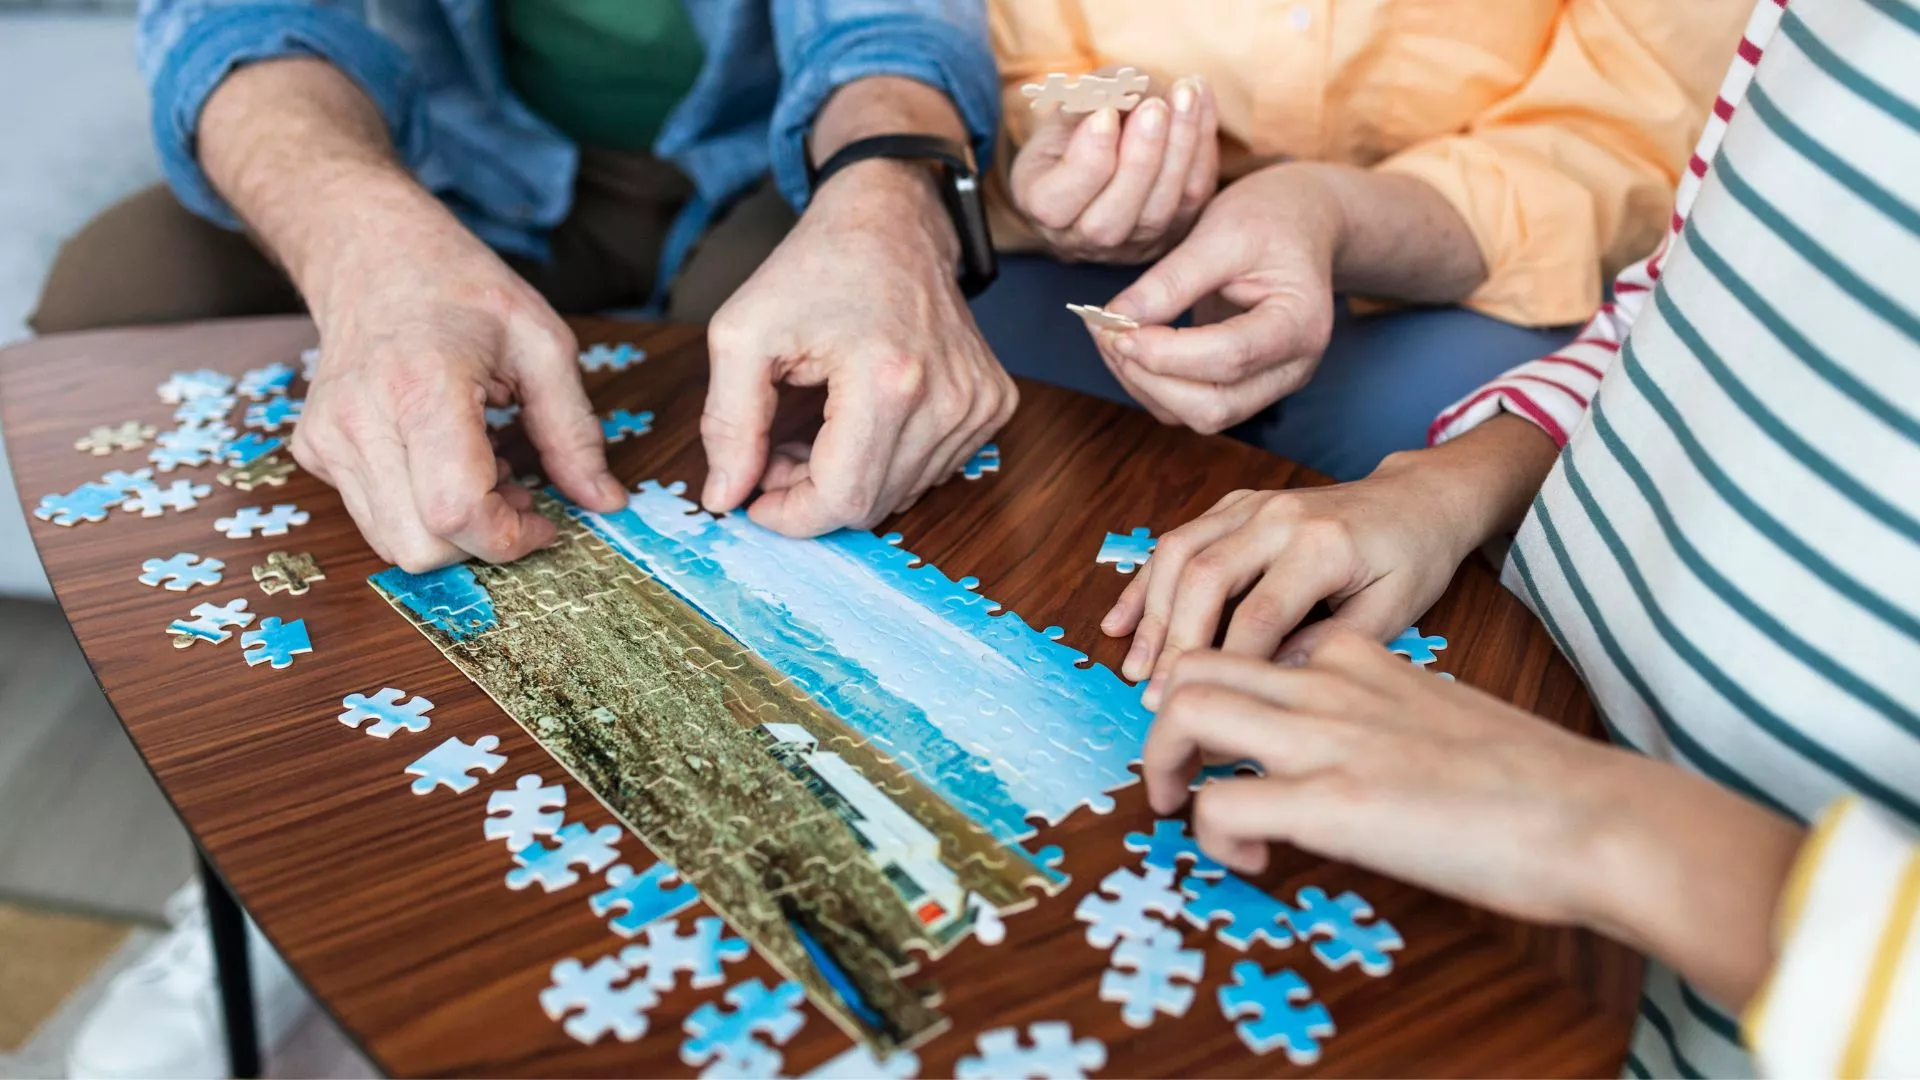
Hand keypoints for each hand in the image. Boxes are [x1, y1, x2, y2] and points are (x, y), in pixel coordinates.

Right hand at [194, 58, 625, 571]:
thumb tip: (606, 503)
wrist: (372, 252)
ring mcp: (327, 439)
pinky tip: (446, 459)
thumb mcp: (543, 345)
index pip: (457, 513)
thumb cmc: (461, 289)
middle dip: (482, 542)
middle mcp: (361, 421)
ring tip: (485, 470)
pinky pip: (374, 517)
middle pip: (422, 548)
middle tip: (518, 491)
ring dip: (452, 531)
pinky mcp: (315, 450)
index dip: (511, 538)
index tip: (547, 521)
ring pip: (394, 544)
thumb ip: (575, 432)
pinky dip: (419, 511)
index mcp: (423, 389)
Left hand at [700, 160, 1016, 535]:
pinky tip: (861, 418)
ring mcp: (978, 403)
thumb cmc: (815, 268)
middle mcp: (947, 399)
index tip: (756, 494)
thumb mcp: (742, 334)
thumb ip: (727, 423)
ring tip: (818, 426)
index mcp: (888, 381)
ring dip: (850, 477)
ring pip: (902, 493)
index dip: (791, 515)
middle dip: (813, 493)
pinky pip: (932, 469)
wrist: (890, 221)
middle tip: (777, 449)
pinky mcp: (993, 403)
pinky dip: (888, 459)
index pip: (843, 500)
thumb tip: (725, 498)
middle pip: (873, 504)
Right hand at [1010, 76, 1217, 263]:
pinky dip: (1202, 143)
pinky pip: (1193, 195)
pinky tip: (1201, 96)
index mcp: (1043, 211)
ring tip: (1185, 93)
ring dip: (1179, 149)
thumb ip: (1085, 102)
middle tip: (1154, 107)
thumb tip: (1123, 92)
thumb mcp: (1065, 110)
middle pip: (1110, 221)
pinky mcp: (1173, 232)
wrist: (1103, 152)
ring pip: (1159, 212)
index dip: (1086, 160)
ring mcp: (1132, 245)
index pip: (1056, 205)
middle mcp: (1084, 240)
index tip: (1105, 113)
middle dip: (1138, 160)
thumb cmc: (1074, 129)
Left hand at [1089, 164, 1343, 433]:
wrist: (1301, 224)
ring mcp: (1269, 384)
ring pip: (1198, 416)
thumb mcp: (1222, 231)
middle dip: (1151, 379)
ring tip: (1111, 338)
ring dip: (1145, 385)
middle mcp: (1292, 367)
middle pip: (1215, 406)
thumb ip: (1172, 279)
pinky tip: (1129, 347)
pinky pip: (1190, 407)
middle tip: (1108, 335)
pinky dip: (1151, 385)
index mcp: (1301, 324)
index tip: (1118, 329)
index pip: (1232, 357)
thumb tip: (1118, 319)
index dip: (1167, 352)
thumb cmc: (1270, 218)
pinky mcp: (1242, 387)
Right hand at [1105, 473, 1465, 707]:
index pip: (1260, 613)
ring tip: (1135, 668)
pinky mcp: (1234, 505)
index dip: (1230, 667)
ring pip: (1179, 553)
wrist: (1417, 497)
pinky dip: (1145, 583)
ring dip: (1152, 614)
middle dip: (1175, 643)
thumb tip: (1266, 680)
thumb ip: (1330, 646)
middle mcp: (1278, 516)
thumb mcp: (1394, 611)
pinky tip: (1120, 623)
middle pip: (1206, 578)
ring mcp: (1251, 505)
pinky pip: (1177, 540)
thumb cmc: (1411, 559)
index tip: (1213, 716)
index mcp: (1322, 545)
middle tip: (1156, 699)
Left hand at [1145, 636, 1626, 924]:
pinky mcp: (1333, 802)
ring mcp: (1327, 738)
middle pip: (1194, 666)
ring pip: (1185, 712)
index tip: (1229, 748)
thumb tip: (1345, 758)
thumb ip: (1380, 716)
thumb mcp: (1436, 716)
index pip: (1249, 644)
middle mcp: (1329, 685)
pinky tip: (1254, 861)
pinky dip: (1215, 839)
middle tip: (1177, 778)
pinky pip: (1220, 807)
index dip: (1217, 692)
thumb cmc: (1533, 781)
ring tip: (1186, 810)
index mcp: (1359, 659)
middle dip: (1162, 723)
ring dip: (1163, 766)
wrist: (1595, 814)